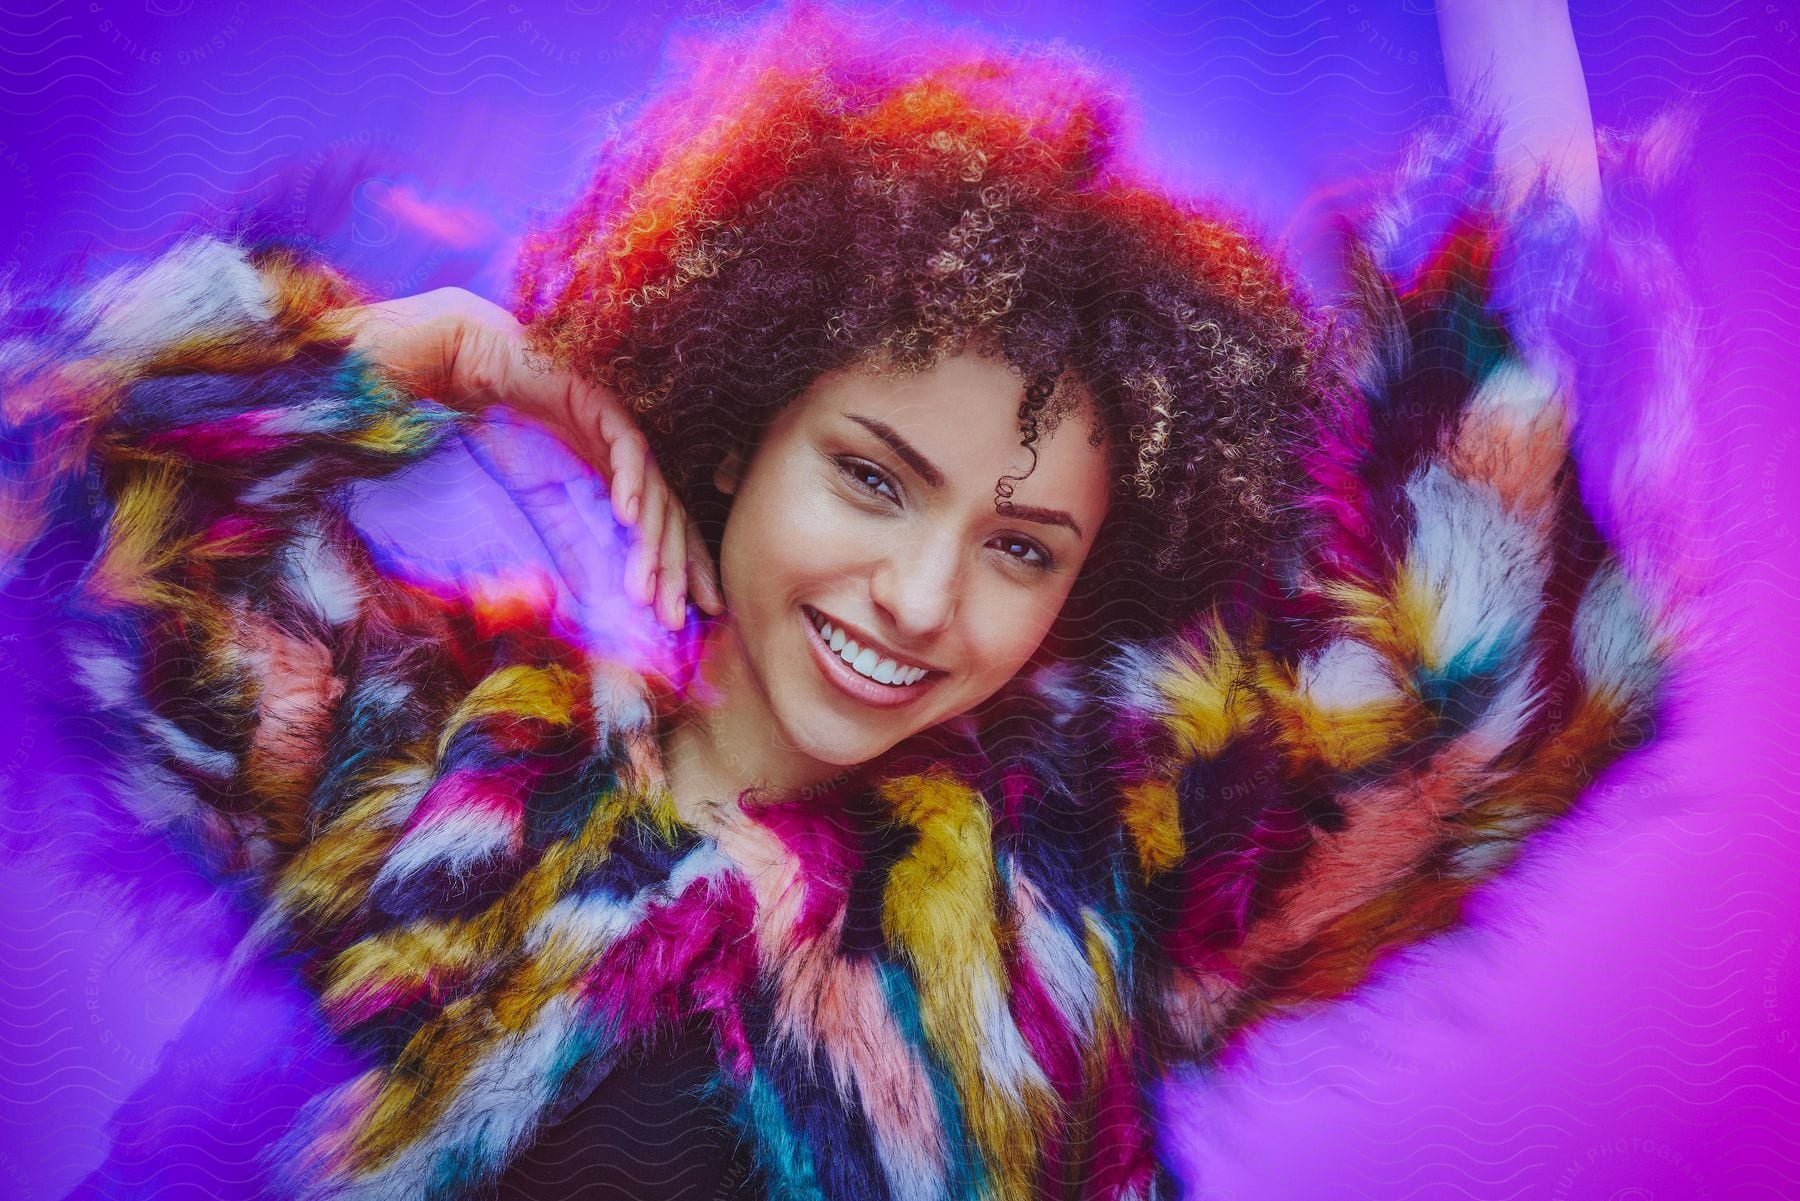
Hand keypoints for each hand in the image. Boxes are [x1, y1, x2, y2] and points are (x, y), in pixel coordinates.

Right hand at [324, 288, 721, 629]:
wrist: (474, 367)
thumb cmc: (507, 430)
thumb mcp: (541, 503)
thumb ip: (570, 543)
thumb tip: (591, 598)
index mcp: (623, 478)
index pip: (665, 529)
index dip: (682, 570)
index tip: (693, 617)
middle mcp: (630, 456)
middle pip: (670, 517)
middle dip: (677, 569)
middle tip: (680, 617)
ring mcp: (620, 428)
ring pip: (653, 490)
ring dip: (651, 541)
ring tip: (649, 587)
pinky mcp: (600, 402)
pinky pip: (625, 446)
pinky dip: (630, 481)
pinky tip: (629, 516)